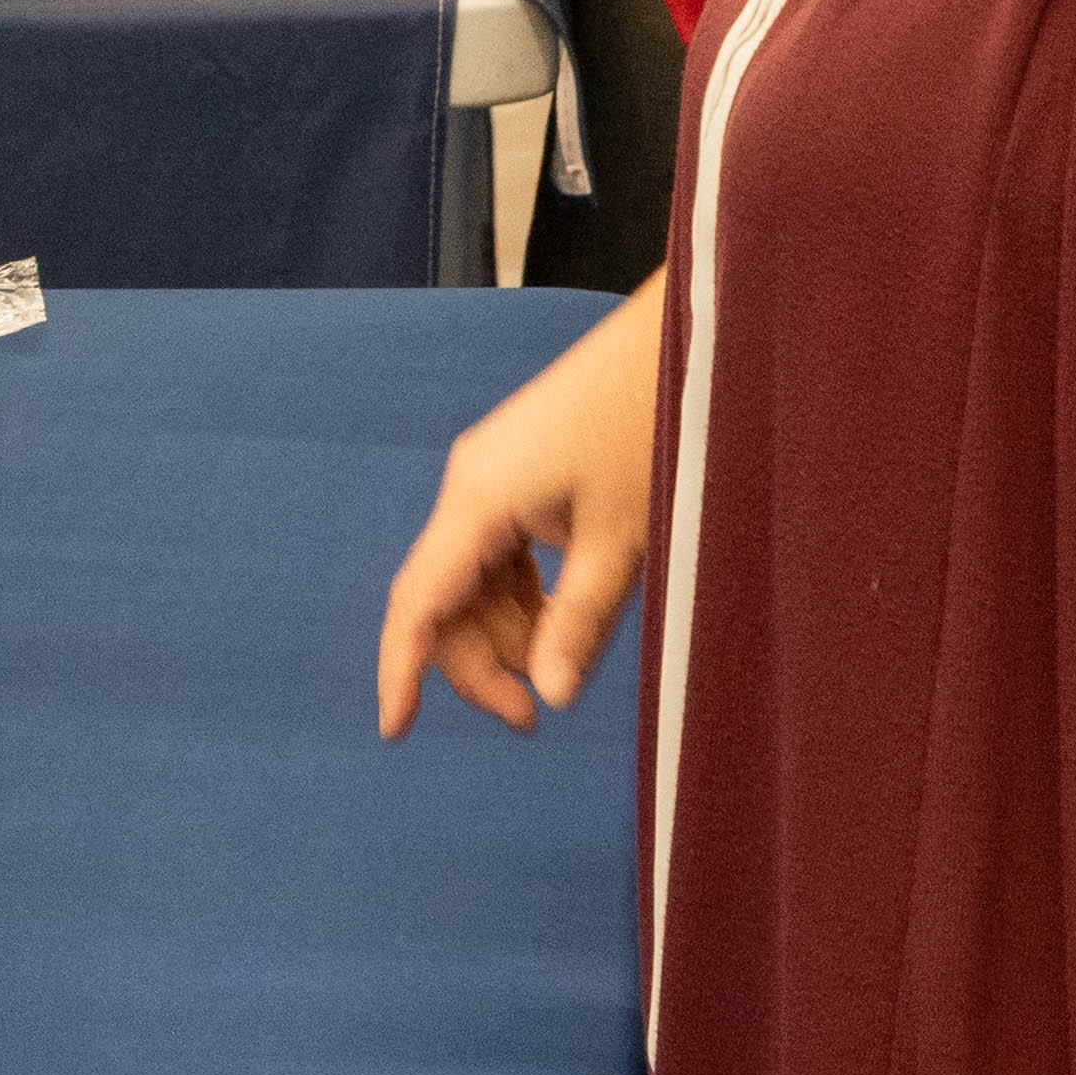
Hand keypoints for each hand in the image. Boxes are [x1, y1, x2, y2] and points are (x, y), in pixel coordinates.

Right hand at [375, 283, 661, 739]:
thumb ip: (578, 623)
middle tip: (533, 717)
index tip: (394, 731)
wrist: (681, 343)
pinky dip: (526, 597)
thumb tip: (549, 697)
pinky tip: (564, 620)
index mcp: (479, 498)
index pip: (419, 602)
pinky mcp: (520, 474)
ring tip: (562, 667)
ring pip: (476, 581)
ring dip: (508, 633)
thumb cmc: (651, 430)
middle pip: (447, 599)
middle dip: (479, 662)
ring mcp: (494, 478)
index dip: (402, 669)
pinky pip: (502, 555)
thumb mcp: (621, 542)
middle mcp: (471, 487)